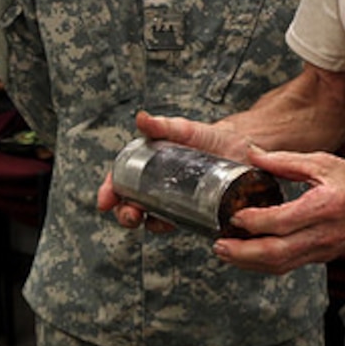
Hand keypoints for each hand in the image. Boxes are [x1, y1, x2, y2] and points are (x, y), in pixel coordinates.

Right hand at [95, 112, 255, 229]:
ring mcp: (172, 202)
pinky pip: (175, 224)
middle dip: (124, 213)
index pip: (120, 181)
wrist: (239, 148)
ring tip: (145, 220)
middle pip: (130, 205)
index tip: (105, 201)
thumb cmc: (207, 137)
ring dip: (143, 222)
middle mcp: (155, 186)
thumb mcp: (182, 129)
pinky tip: (170, 224)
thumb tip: (142, 119)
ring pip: (149, 218)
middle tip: (129, 215)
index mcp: (146, 166)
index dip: (109, 192)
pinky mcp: (191, 213)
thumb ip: (162, 125)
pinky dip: (169, 226)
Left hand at [210, 146, 344, 274]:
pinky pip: (288, 265)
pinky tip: (248, 256)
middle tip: (220, 245)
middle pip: (277, 252)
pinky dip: (264, 263)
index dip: (255, 222)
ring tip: (226, 253)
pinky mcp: (321, 256)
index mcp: (325, 206)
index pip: (283, 221)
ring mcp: (323, 249)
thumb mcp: (322, 162)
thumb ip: (284, 161)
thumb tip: (252, 155)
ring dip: (250, 263)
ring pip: (281, 265)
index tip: (234, 216)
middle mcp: (323, 233)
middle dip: (244, 253)